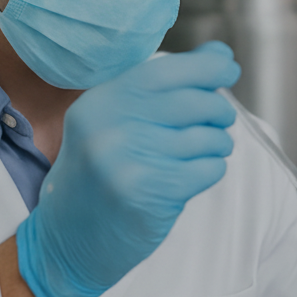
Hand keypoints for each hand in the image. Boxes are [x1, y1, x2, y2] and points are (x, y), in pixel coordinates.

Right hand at [16, 42, 240, 296]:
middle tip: (220, 121)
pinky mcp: (150, 193)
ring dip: (217, 144)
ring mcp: (129, 161)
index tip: (229, 68)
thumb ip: (161, 88)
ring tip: (204, 152)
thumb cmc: (99, 177)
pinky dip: (211, 169)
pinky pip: (207, 169)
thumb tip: (219, 55)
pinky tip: (192, 176)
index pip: (165, 70)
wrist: (67, 241)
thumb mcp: (113, 124)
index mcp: (100, 102)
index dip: (206, 66)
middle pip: (194, 102)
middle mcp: (112, 127)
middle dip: (218, 110)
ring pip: (207, 137)